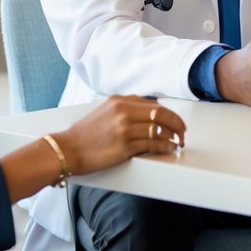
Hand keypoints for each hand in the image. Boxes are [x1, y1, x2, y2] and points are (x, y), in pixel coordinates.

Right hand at [56, 95, 184, 174]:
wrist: (67, 149)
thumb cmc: (85, 133)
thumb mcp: (105, 110)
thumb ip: (127, 107)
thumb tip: (153, 109)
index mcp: (120, 101)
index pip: (155, 104)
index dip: (171, 114)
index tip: (177, 121)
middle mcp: (123, 112)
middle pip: (161, 114)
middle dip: (177, 124)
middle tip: (183, 131)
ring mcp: (124, 130)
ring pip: (159, 130)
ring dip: (173, 137)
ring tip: (178, 142)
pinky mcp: (124, 147)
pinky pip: (152, 145)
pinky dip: (165, 147)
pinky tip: (169, 149)